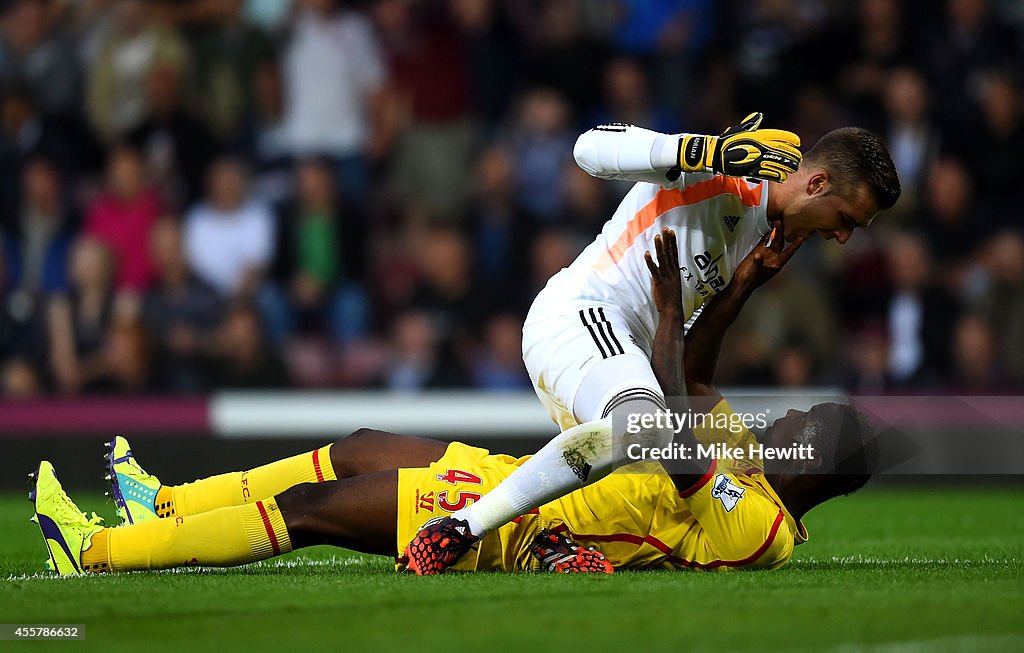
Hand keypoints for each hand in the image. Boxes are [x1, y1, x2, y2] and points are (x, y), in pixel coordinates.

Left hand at [644, 227, 683, 318]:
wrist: (673, 311)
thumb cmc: (671, 299)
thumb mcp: (673, 284)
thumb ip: (669, 275)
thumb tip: (663, 268)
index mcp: (675, 272)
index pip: (675, 253)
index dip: (673, 242)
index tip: (671, 232)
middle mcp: (672, 272)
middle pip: (670, 253)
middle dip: (667, 240)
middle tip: (665, 229)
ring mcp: (666, 276)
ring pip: (663, 259)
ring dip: (659, 247)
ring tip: (657, 236)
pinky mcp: (659, 282)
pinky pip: (654, 270)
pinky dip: (650, 261)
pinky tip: (647, 253)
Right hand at [677, 112, 801, 182]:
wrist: (713, 154)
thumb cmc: (725, 141)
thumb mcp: (739, 129)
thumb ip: (750, 123)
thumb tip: (758, 116)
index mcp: (758, 135)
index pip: (780, 136)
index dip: (790, 139)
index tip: (797, 142)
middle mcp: (759, 146)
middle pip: (782, 150)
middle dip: (792, 155)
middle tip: (798, 158)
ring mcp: (756, 158)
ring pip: (778, 162)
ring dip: (787, 165)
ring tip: (794, 168)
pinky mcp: (750, 169)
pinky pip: (768, 173)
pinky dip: (777, 175)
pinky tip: (783, 176)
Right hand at [733, 219, 804, 290]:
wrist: (741, 283)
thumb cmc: (750, 281)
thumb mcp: (755, 272)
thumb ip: (758, 263)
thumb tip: (759, 255)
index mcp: (776, 263)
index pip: (788, 253)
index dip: (795, 245)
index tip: (801, 238)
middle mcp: (773, 258)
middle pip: (780, 243)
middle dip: (782, 233)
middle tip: (781, 222)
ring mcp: (766, 255)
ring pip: (772, 241)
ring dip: (774, 233)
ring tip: (775, 222)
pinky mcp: (758, 253)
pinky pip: (763, 242)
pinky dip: (765, 236)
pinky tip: (767, 229)